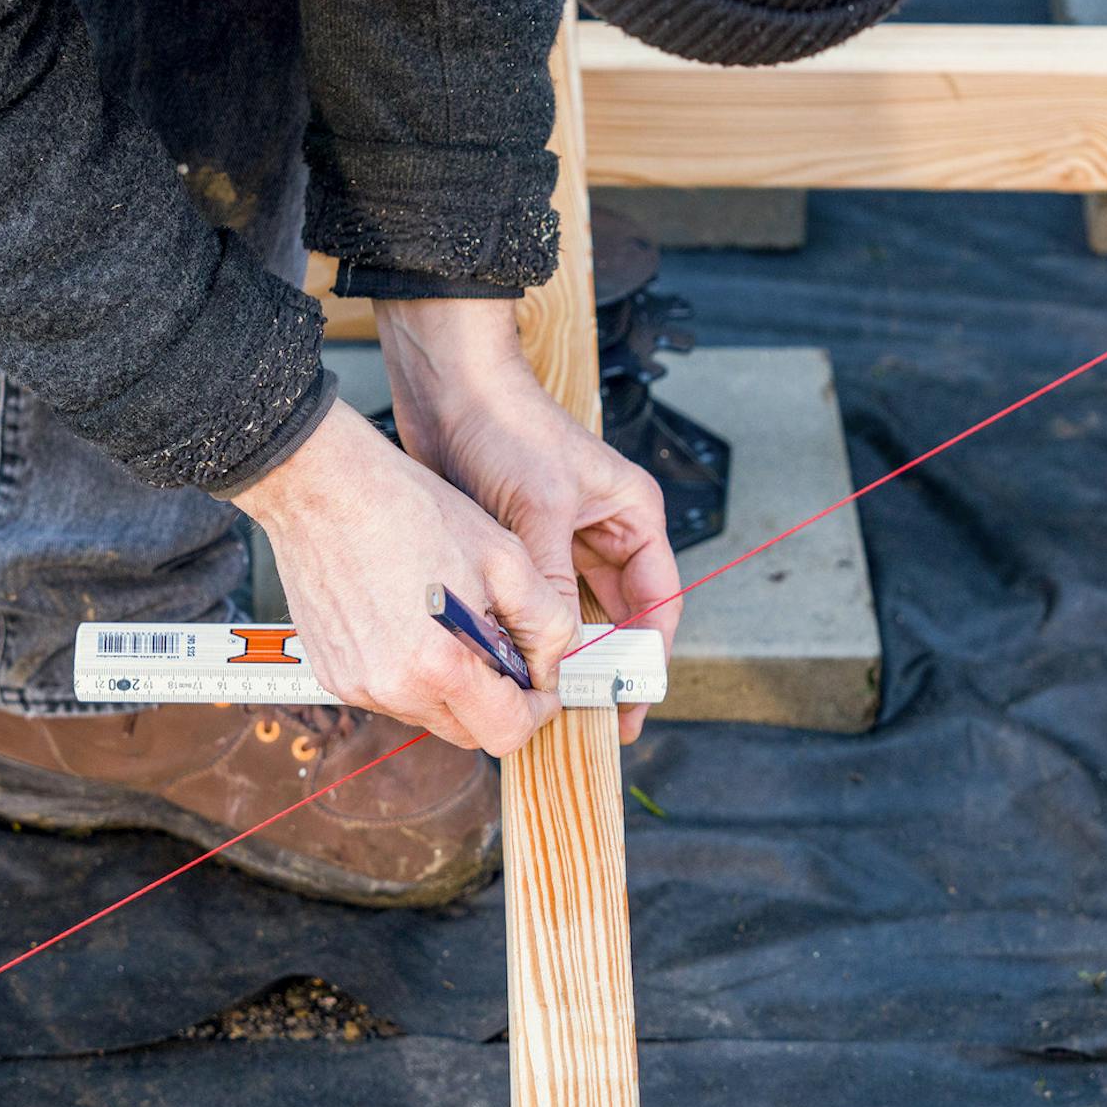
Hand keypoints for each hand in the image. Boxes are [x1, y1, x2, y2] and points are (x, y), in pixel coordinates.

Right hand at [235, 399, 577, 755]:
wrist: (324, 484)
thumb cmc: (409, 509)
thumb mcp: (505, 557)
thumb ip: (546, 623)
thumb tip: (549, 666)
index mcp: (440, 666)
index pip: (507, 734)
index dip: (537, 712)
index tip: (542, 686)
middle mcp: (394, 688)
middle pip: (469, 732)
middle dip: (499, 702)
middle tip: (504, 648)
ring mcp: (357, 685)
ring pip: (430, 713)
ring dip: (455, 686)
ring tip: (455, 623)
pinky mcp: (334, 673)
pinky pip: (392, 693)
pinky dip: (415, 672)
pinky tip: (414, 621)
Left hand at [376, 299, 682, 744]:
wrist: (448, 387)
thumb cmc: (506, 426)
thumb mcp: (537, 509)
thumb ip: (553, 581)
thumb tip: (560, 649)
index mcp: (634, 516)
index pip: (658, 604)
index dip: (647, 659)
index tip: (632, 705)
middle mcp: (606, 533)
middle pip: (622, 618)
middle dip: (607, 667)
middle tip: (593, 720)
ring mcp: (565, 542)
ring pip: (577, 617)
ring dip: (567, 655)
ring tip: (555, 703)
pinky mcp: (524, 547)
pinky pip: (538, 606)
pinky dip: (533, 635)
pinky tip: (521, 667)